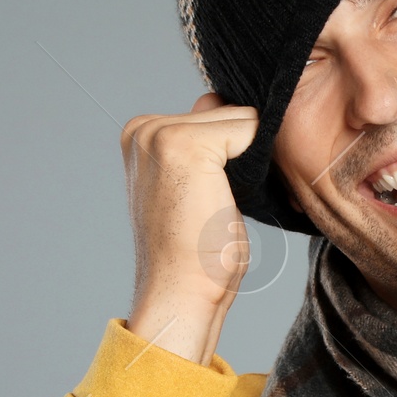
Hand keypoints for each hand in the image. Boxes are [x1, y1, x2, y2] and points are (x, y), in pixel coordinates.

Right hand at [120, 92, 260, 364]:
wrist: (181, 292)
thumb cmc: (194, 253)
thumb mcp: (195, 188)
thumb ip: (205, 145)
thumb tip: (223, 103)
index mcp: (140, 135)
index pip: (211, 112)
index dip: (229, 152)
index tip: (212, 194)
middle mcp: (144, 128)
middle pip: (226, 111)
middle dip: (239, 152)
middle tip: (218, 203)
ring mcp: (160, 133)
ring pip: (239, 119)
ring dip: (248, 159)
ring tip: (222, 203)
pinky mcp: (185, 144)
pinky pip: (249, 129)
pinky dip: (256, 163)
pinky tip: (230, 199)